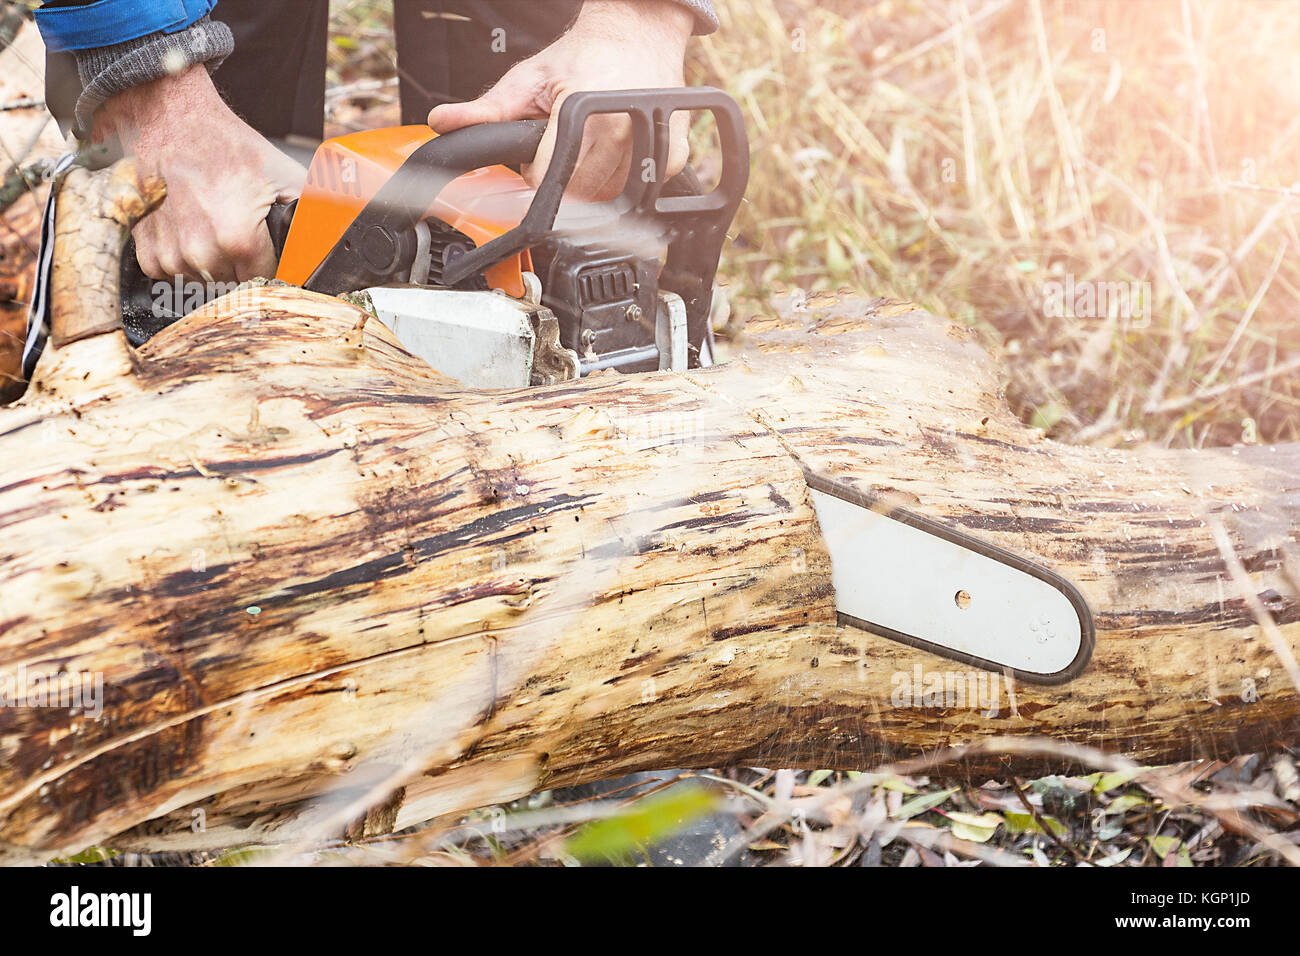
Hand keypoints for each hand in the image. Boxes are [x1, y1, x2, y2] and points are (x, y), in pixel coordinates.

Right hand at [96, 65, 306, 282]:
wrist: (174, 121)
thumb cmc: (226, 146)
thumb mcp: (285, 176)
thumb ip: (313, 215)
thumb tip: (332, 242)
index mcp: (238, 239)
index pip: (264, 280)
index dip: (269, 263)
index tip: (266, 247)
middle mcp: (201, 252)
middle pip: (235, 282)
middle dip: (242, 261)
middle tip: (238, 226)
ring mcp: (170, 252)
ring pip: (205, 279)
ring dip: (212, 260)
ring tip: (212, 222)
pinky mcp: (146, 248)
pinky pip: (172, 273)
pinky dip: (181, 257)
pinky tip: (189, 229)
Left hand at [427, 0, 693, 200]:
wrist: (637, 31)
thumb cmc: (584, 56)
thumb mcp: (528, 78)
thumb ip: (486, 109)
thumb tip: (443, 122)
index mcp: (580, 111)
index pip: (548, 181)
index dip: (535, 178)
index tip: (535, 164)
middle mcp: (619, 129)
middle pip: (580, 195)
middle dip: (563, 183)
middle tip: (560, 153)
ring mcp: (649, 143)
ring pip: (611, 198)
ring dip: (593, 186)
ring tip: (586, 150)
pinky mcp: (670, 154)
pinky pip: (640, 190)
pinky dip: (624, 181)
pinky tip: (615, 154)